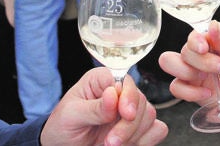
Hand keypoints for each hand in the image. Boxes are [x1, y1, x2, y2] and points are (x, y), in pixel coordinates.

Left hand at [41, 68, 167, 145]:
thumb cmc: (62, 127)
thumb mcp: (71, 115)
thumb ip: (94, 107)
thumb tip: (114, 94)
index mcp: (101, 80)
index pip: (125, 80)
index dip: (129, 96)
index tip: (124, 114)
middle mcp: (119, 93)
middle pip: (141, 101)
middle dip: (128, 125)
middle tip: (109, 142)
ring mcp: (130, 111)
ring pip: (150, 116)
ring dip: (134, 135)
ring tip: (111, 145)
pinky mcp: (138, 129)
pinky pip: (157, 130)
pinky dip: (145, 141)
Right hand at [159, 21, 219, 119]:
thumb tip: (212, 25)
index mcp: (212, 41)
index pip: (193, 35)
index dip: (195, 41)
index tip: (205, 48)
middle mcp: (200, 54)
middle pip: (184, 50)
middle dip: (202, 61)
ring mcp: (193, 71)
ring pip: (170, 63)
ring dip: (189, 72)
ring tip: (212, 80)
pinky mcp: (190, 89)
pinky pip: (175, 87)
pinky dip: (189, 92)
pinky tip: (207, 93)